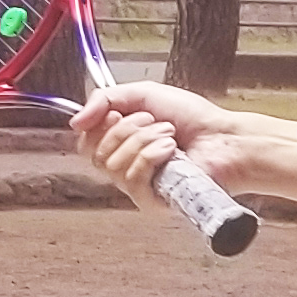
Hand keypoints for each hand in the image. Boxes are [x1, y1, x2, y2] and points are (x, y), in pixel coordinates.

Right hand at [70, 78, 246, 214]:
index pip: (85, 143)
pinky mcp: (151, 202)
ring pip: (113, 165)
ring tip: (169, 135)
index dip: (97, 126)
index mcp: (120, 144)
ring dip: (144, 140)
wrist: (223, 137)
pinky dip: (150, 157)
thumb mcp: (143, 94)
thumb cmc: (192, 118)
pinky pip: (131, 180)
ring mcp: (137, 187)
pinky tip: (170, 151)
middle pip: (94, 154)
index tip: (119, 112)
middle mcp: (125, 167)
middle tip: (154, 121)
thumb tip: (74, 121)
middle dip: (126, 129)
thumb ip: (104, 99)